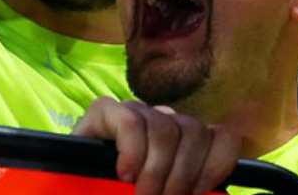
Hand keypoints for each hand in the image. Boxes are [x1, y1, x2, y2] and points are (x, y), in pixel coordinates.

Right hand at [75, 97, 239, 194]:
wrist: (75, 192)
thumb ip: (188, 191)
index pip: (222, 137)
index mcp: (186, 142)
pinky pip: (129, 120)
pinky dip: (132, 151)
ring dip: (156, 170)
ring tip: (142, 194)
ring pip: (165, 127)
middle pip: (195, 132)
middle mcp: (165, 121)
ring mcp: (136, 113)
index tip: (198, 192)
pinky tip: (123, 174)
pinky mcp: (104, 112)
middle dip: (182, 175)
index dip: (215, 165)